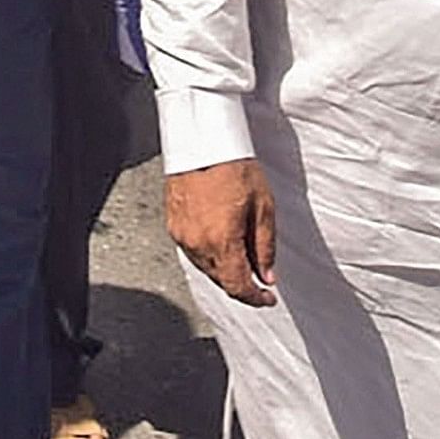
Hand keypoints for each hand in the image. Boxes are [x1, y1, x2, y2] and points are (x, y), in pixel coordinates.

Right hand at [164, 162, 278, 306]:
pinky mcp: (172, 224)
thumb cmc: (233, 165)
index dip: (254, 298)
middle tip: (259, 272)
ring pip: (205, 267)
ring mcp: (181, 234)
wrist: (202, 140)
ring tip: (241, 250)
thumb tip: (267, 275)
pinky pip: (193, 251)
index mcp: (221, 240)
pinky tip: (221, 240)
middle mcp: (197, 242)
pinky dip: (209, 254)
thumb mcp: (263, 207)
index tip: (266, 298)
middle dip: (241, 281)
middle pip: (220, 280)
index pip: (237, 287)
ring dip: (224, 268)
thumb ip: (265, 247)